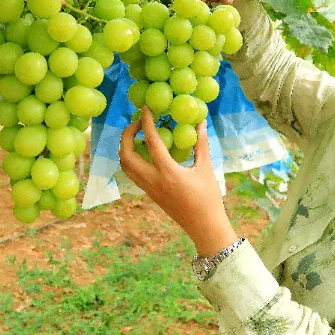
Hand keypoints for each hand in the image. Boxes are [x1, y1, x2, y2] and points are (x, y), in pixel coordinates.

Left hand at [119, 105, 236, 256]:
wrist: (204, 227)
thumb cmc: (209, 198)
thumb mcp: (206, 169)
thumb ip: (201, 144)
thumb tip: (201, 122)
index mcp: (168, 172)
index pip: (151, 142)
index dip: (146, 122)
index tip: (144, 108)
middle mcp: (153, 180)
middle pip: (126, 155)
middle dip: (127, 135)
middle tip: (137, 122)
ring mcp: (148, 189)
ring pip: (125, 165)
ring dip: (126, 147)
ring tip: (138, 135)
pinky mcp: (149, 193)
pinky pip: (133, 173)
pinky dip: (132, 159)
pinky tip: (146, 151)